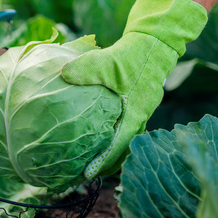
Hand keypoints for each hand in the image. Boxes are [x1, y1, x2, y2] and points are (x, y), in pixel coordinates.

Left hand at [61, 0, 207, 177]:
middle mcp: (138, 118)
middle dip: (105, 165)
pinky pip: (122, 129)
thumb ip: (85, 68)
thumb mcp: (107, 61)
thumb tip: (62, 74)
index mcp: (134, 114)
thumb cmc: (134, 55)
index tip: (85, 174)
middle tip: (84, 175)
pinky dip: (110, 138)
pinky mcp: (135, 105)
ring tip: (88, 161)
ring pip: (124, 142)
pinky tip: (94, 134)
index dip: (101, 162)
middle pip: (122, 151)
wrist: (155, 43)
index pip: (117, 147)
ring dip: (109, 153)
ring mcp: (138, 112)